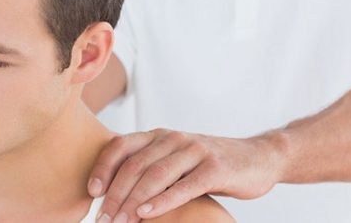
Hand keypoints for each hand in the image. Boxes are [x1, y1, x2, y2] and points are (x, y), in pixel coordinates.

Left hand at [87, 129, 281, 221]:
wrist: (258, 158)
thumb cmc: (210, 164)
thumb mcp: (177, 160)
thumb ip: (151, 168)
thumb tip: (113, 195)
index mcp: (160, 135)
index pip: (121, 145)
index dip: (103, 168)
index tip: (91, 193)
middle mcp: (175, 139)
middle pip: (135, 165)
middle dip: (115, 194)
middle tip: (103, 220)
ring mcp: (196, 151)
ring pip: (156, 175)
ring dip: (133, 201)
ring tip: (119, 222)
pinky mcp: (215, 168)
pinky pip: (183, 186)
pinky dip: (162, 201)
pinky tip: (146, 215)